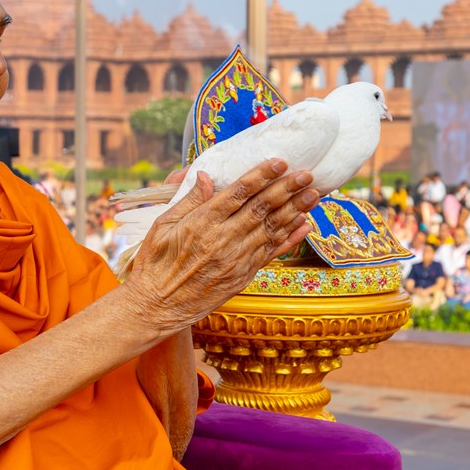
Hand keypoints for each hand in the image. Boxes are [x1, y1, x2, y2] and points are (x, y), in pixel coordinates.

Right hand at [123, 159, 317, 332]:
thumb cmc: (155, 263)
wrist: (157, 306)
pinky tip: (305, 225)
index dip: (261, 175)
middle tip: (307, 174)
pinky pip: (270, 253)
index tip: (280, 162)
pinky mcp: (242, 276)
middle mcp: (223, 240)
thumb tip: (207, 175)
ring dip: (295, 210)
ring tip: (314, 194)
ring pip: (271, 230)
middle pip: (262, 209)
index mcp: (203, 223)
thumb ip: (189, 201)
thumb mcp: (162, 226)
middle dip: (287, 189)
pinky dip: (289, 239)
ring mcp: (236, 260)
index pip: (239, 193)